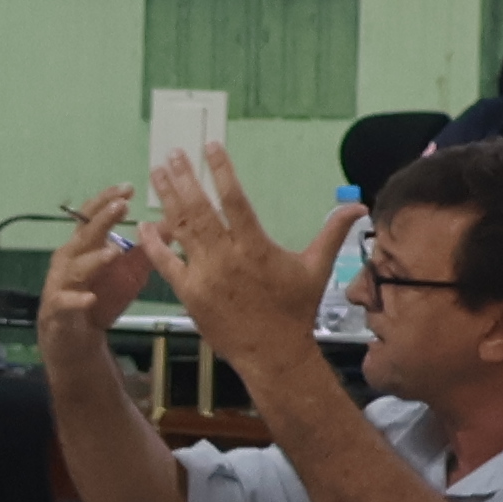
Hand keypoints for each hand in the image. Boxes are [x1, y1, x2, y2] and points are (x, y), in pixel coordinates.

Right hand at [38, 189, 160, 334]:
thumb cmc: (100, 298)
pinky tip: (90, 299)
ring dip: (94, 259)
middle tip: (121, 206)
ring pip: (76, 267)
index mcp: (85, 245)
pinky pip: (67, 302)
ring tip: (112, 253)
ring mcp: (61, 282)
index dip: (108, 201)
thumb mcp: (129, 273)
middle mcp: (69, 258)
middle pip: (85, 235)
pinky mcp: (58, 308)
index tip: (128, 188)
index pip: (92, 216)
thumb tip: (171, 225)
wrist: (73, 337)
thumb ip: (146, 251)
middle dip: (102, 220)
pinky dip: (78, 300)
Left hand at [144, 145, 346, 343]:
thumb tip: (358, 205)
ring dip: (168, 200)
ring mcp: (205, 275)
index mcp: (256, 247)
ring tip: (157, 174)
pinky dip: (154, 243)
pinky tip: (144, 224)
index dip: (222, 171)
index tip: (210, 147)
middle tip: (173, 154)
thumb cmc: (295, 310)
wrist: (274, 353)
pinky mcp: (189, 293)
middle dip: (185, 178)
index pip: (235, 200)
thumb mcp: (317, 268)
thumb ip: (332, 232)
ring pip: (181, 229)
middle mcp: (228, 257)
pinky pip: (166, 263)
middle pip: (201, 209)